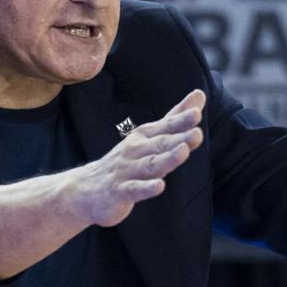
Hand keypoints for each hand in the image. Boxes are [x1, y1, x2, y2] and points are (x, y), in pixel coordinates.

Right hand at [71, 89, 205, 226]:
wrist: (86, 189)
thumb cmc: (125, 161)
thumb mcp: (150, 136)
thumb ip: (175, 118)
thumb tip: (200, 94)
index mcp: (144, 137)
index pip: (166, 126)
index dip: (181, 120)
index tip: (196, 112)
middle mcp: (136, 150)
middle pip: (161, 144)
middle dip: (179, 138)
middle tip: (197, 132)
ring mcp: (126, 171)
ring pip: (150, 165)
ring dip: (167, 159)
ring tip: (183, 152)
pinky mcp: (119, 192)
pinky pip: (134, 190)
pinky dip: (146, 188)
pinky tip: (159, 186)